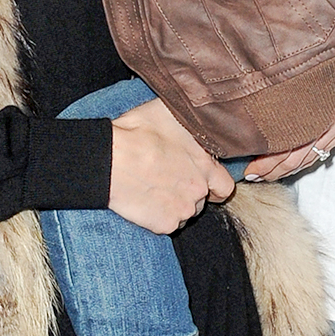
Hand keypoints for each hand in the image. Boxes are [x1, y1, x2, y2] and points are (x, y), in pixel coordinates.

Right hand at [109, 97, 234, 233]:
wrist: (109, 160)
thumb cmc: (136, 133)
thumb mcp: (169, 112)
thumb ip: (189, 119)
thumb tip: (195, 110)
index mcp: (205, 165)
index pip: (225, 186)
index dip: (215, 184)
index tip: (202, 181)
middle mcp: (199, 190)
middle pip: (201, 199)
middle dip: (189, 191)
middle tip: (167, 179)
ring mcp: (182, 210)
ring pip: (184, 212)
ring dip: (174, 203)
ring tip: (153, 187)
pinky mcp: (164, 225)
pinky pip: (167, 223)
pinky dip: (158, 215)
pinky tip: (145, 199)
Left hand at [244, 43, 334, 181]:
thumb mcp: (320, 70)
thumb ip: (297, 91)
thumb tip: (266, 113)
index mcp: (333, 112)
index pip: (297, 147)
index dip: (273, 161)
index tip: (250, 169)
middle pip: (303, 155)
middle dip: (276, 168)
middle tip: (252, 176)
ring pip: (313, 155)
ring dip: (289, 167)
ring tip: (266, 175)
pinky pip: (325, 149)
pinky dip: (307, 159)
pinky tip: (292, 166)